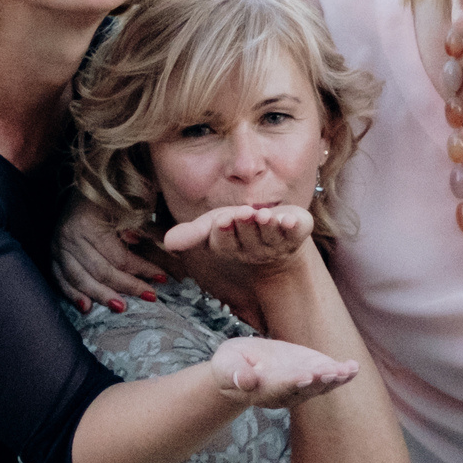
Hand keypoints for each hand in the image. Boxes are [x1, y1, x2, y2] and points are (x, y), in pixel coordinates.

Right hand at [54, 199, 168, 312]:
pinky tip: (86, 307)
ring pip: (80, 279)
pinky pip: (60, 278)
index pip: (119, 257)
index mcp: (91, 222)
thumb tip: (174, 253)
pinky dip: (72, 294)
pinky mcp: (52, 252)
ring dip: (101, 295)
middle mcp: (71, 235)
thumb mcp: (133, 205)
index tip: (162, 279)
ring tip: (121, 307)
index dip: (142, 269)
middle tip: (149, 296)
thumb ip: (149, 230)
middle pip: (100, 271)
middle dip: (126, 286)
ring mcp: (58, 245)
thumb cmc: (114, 193)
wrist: (86, 181)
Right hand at [163, 203, 314, 278]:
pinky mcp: (296, 235)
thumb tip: (166, 243)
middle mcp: (253, 250)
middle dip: (245, 225)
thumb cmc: (238, 228)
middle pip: (247, 238)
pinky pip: (295, 233)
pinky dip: (293, 226)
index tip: (222, 219)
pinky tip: (290, 220)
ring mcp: (276, 244)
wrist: (275, 239)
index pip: (224, 243)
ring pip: (270, 236)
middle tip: (244, 213)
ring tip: (264, 214)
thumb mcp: (212, 226)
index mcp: (231, 247)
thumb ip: (193, 232)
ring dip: (267, 226)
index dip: (224, 232)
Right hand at [205, 335, 359, 409]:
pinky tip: (354, 367)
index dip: (292, 382)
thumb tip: (245, 381)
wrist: (242, 366)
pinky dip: (342, 374)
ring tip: (346, 370)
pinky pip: (328, 378)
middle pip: (303, 389)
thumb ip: (234, 374)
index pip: (278, 388)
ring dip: (333, 378)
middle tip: (329, 372)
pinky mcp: (310, 375)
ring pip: (319, 386)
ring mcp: (300, 386)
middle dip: (317, 381)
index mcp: (262, 391)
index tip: (304, 376)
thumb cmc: (231, 365)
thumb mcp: (225, 366)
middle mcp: (284, 394)